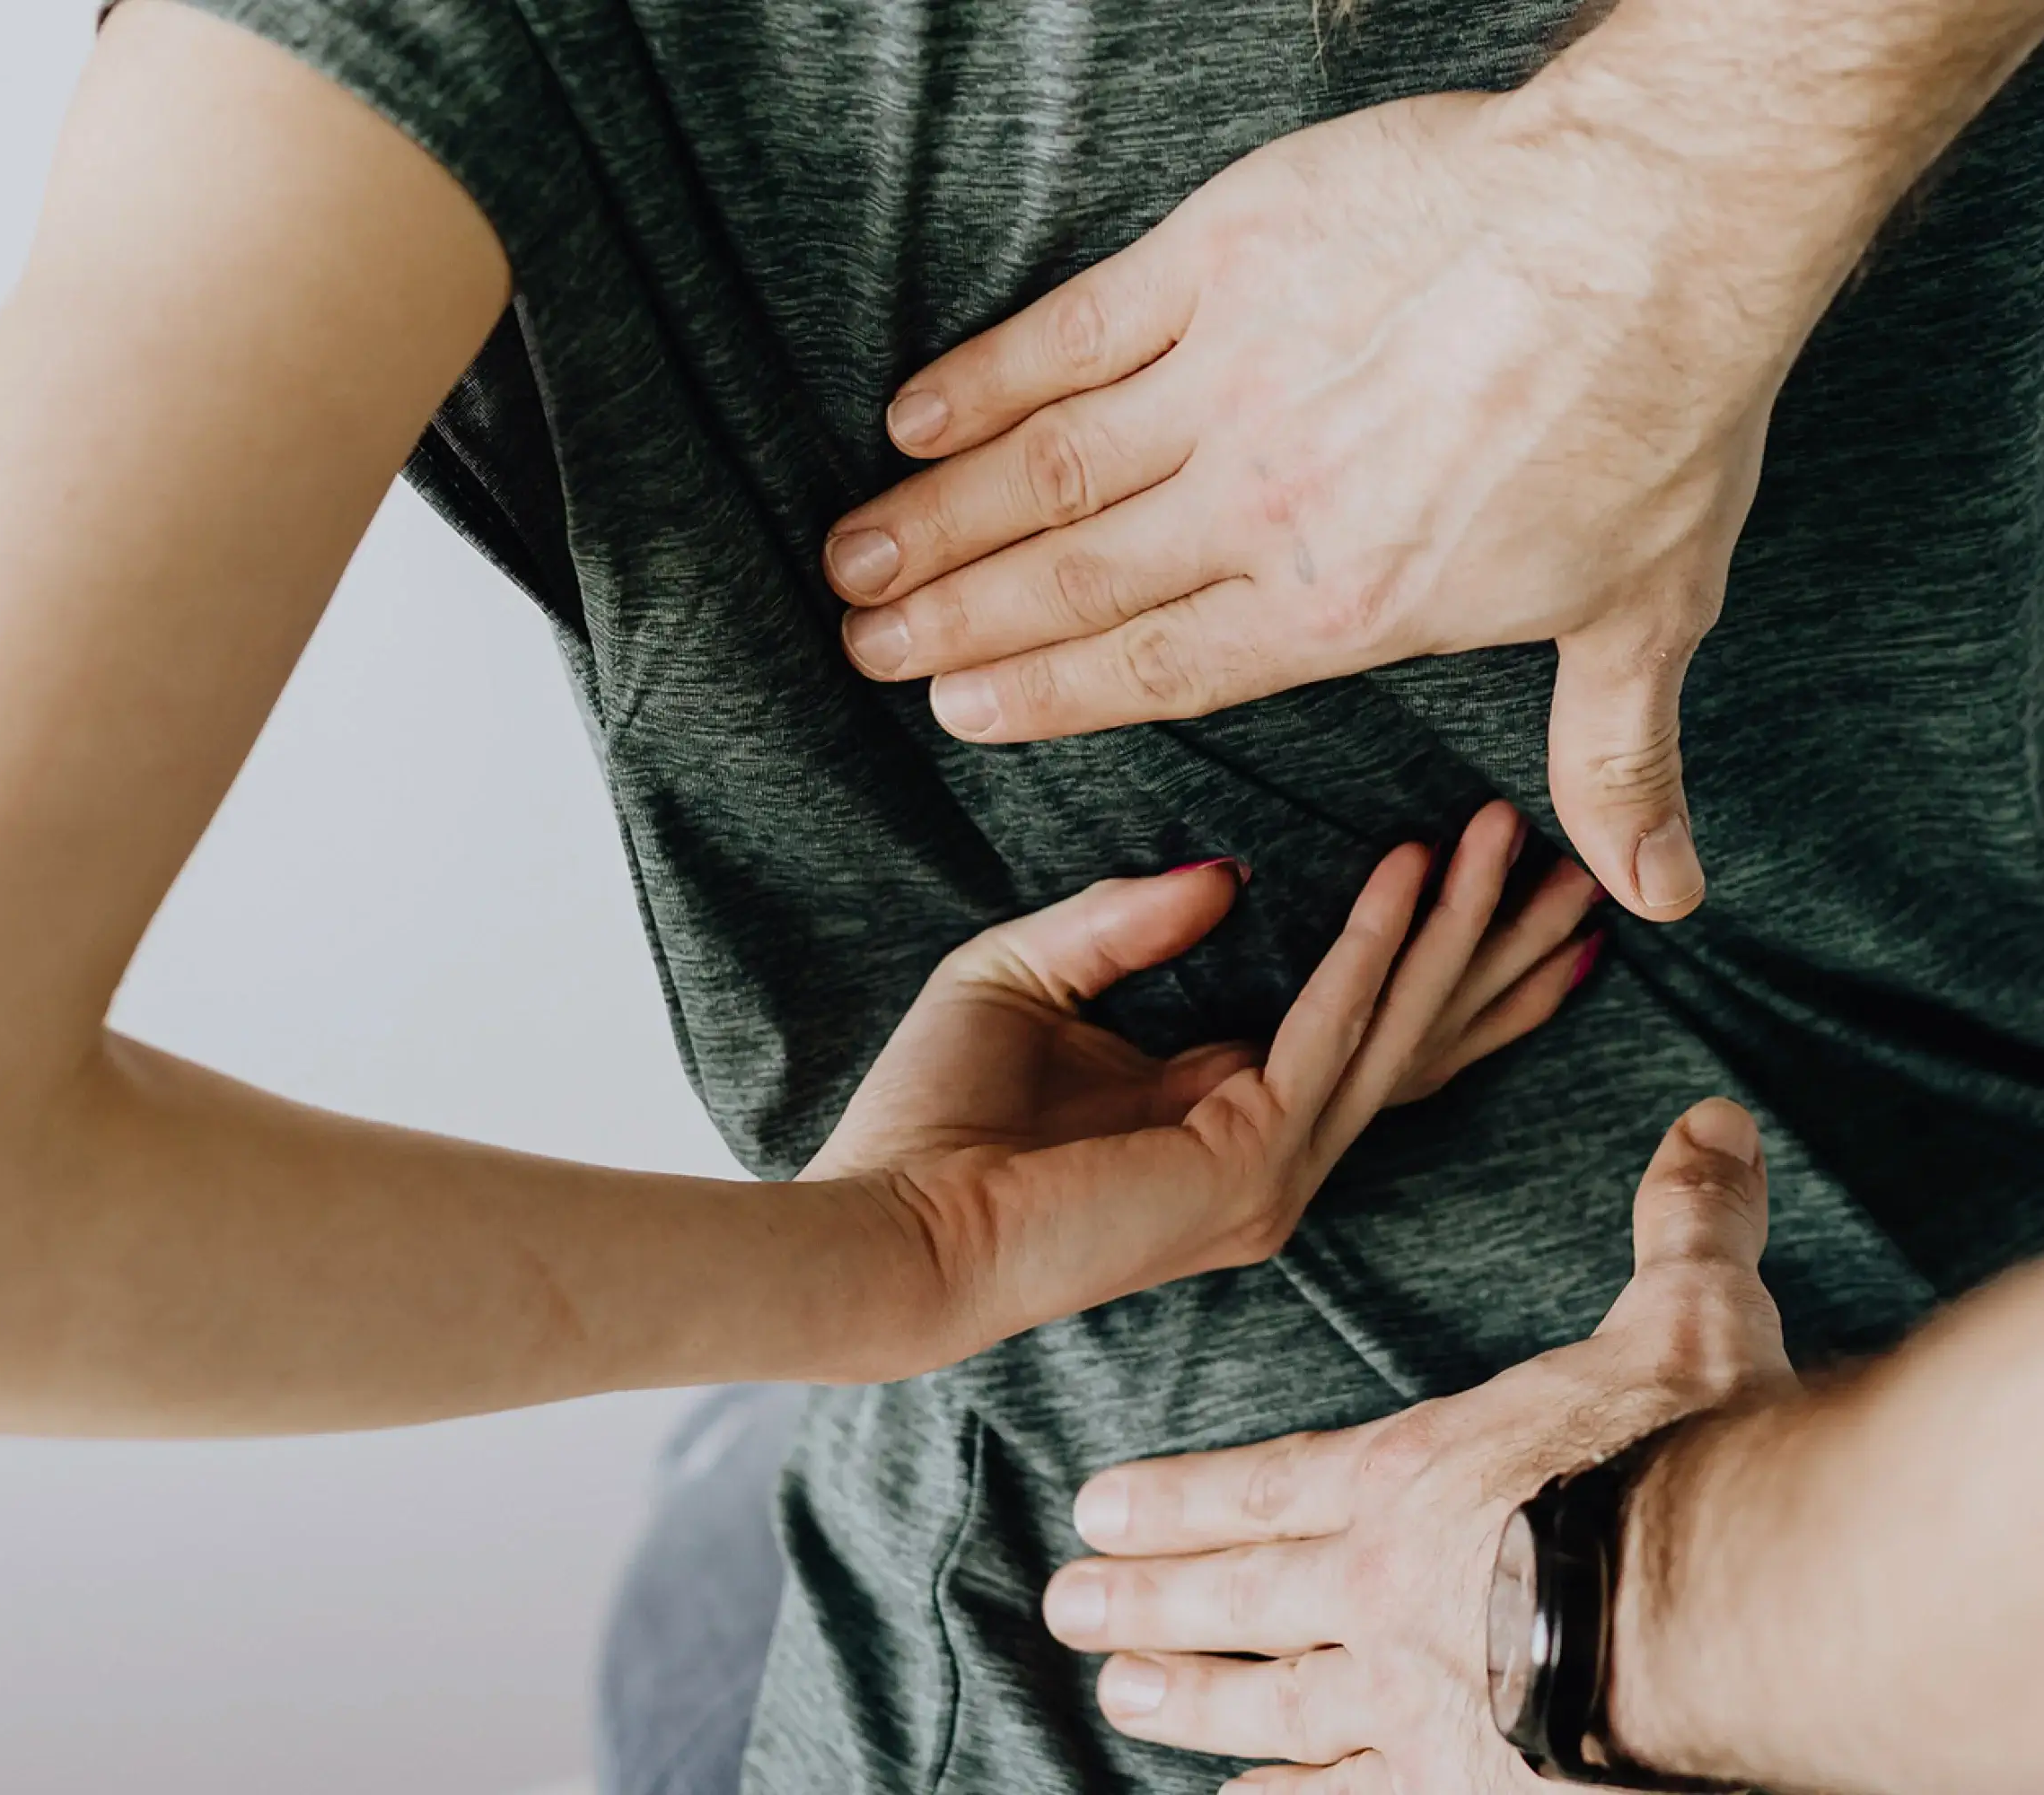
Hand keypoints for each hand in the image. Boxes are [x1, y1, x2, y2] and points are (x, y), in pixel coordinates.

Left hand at [811, 801, 1602, 1367]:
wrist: (886, 1223)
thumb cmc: (930, 1118)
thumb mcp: (1027, 976)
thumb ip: (1126, 921)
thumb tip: (1228, 872)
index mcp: (1220, 1113)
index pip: (1365, 1031)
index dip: (1439, 958)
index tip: (1501, 875)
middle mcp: (1267, 1153)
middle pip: (1418, 1037)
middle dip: (1500, 949)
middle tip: (1584, 866)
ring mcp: (1269, 1171)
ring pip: (1397, 1030)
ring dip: (1463, 928)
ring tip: (1518, 835)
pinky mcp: (1247, 1165)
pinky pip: (1331, 1033)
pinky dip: (1373, 946)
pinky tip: (1413, 869)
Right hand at [824, 87, 1816, 922]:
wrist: (1661, 224)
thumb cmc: (1659, 415)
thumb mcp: (1647, 609)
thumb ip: (1610, 758)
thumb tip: (1656, 893)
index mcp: (1337, 609)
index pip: (1152, 669)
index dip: (1039, 695)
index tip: (954, 707)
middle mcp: (1257, 511)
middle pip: (1068, 582)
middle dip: (950, 620)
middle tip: (863, 645)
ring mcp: (1228, 383)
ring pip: (1046, 471)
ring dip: (937, 519)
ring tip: (851, 557)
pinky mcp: (1220, 260)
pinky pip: (1071, 333)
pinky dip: (983, 379)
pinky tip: (912, 417)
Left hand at [1040, 1098, 1792, 1793]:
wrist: (1728, 1605)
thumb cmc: (1693, 1457)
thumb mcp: (1686, 1322)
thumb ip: (1683, 1227)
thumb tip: (1711, 1124)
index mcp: (1417, 1479)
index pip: (1268, 1486)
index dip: (1179, 1499)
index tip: (1097, 1506)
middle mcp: (1384, 1591)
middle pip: (1239, 1597)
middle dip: (1147, 1600)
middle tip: (1065, 1609)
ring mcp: (1410, 1701)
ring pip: (1272, 1706)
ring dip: (1191, 1703)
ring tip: (1118, 1703)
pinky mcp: (1454, 1789)